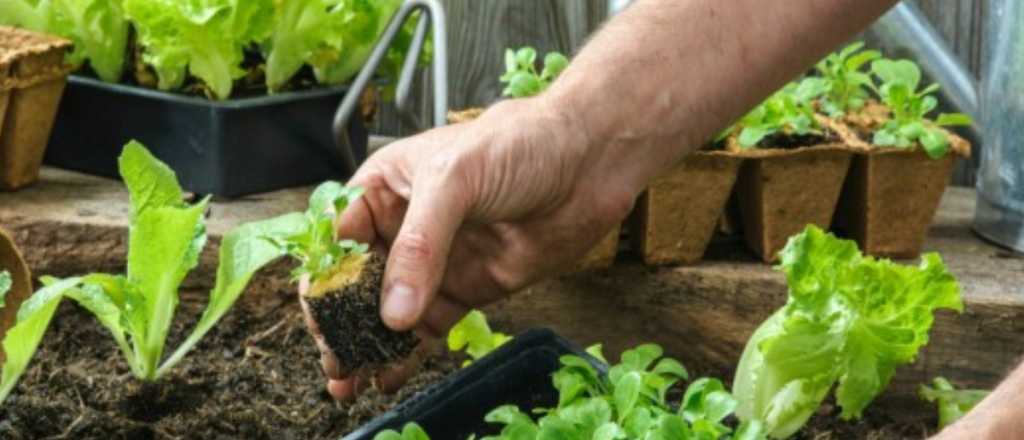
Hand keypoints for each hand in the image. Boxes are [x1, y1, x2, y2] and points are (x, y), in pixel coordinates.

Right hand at [302, 96, 637, 399]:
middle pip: (358, 282)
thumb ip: (420, 245)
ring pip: (390, 311)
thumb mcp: (455, 181)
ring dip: (369, 345)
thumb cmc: (519, 144)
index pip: (338, 237)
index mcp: (386, 187)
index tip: (319, 314)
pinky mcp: (467, 288)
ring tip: (351, 379)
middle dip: (341, 321)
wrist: (588, 162)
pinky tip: (391, 374)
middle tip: (333, 359)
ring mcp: (436, 261)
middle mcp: (404, 226)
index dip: (324, 276)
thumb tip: (392, 311)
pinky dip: (409, 353)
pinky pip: (429, 327)